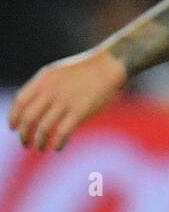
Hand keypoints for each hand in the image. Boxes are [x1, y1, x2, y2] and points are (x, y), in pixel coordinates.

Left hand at [8, 48, 128, 151]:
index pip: (20, 102)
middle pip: (29, 118)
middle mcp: (52, 90)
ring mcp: (66, 101)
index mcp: (44, 79)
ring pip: (44, 128)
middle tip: (26, 142)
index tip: (14, 128)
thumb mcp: (58, 72)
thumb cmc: (86, 70)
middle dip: (24, 134)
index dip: (14, 117)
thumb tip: (29, 110)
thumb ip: (43, 88)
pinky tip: (57, 147)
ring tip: (41, 147)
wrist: (110, 64)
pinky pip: (62, 133)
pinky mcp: (80, 111)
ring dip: (40, 141)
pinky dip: (57, 143)